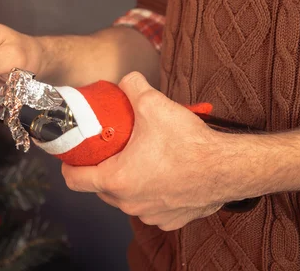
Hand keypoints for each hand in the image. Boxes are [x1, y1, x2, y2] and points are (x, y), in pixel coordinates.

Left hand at [62, 72, 257, 230]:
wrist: (229, 168)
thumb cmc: (190, 142)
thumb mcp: (154, 104)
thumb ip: (132, 86)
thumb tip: (126, 79)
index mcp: (117, 180)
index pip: (74, 180)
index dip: (69, 164)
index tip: (74, 153)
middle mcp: (129, 203)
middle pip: (100, 188)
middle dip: (103, 168)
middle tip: (113, 148)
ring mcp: (150, 214)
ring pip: (126, 198)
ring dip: (128, 181)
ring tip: (141, 158)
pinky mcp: (170, 220)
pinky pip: (150, 206)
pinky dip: (151, 192)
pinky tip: (163, 173)